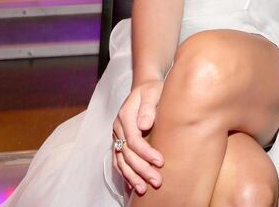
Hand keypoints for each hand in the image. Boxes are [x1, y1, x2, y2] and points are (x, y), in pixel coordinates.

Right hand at [112, 79, 164, 194]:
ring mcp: (117, 136)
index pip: (133, 140)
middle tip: (157, 181)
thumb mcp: (153, 92)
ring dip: (132, 176)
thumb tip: (144, 125)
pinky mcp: (120, 142)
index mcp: (125, 116)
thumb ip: (148, 107)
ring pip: (121, 161)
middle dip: (141, 169)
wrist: (145, 89)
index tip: (161, 162)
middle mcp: (118, 128)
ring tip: (144, 189)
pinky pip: (119, 161)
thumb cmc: (152, 90)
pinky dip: (125, 174)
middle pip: (127, 154)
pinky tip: (132, 185)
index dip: (146, 152)